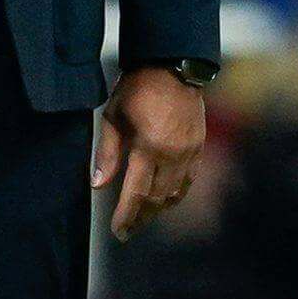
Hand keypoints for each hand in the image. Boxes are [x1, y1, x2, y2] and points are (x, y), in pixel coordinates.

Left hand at [92, 66, 209, 240]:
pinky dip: (176, 194)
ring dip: (158, 210)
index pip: (136, 192)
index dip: (126, 215)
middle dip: (141, 218)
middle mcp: (172, 154)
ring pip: (174, 193)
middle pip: (157, 198)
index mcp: (148, 146)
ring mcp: (189, 151)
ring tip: (142, 219)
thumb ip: (107, 154)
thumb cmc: (136, 89)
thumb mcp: (113, 117)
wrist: (172, 66)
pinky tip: (164, 201)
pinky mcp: (198, 146)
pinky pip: (188, 180)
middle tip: (127, 232)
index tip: (117, 231)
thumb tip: (98, 185)